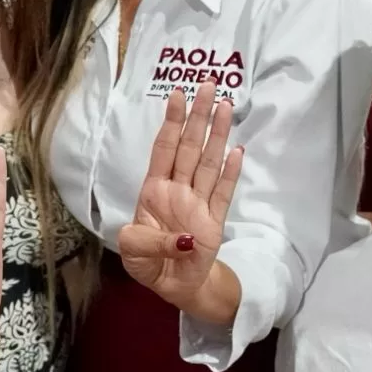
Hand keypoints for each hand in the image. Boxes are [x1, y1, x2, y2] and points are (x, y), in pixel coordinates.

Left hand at [118, 82, 243, 312]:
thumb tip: (183, 239)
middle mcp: (178, 189)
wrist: (173, 286)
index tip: (177, 94)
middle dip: (198, 116)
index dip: (171, 123)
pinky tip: (238, 152)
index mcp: (154, 190)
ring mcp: (198, 203)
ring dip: (218, 135)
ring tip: (227, 106)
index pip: (164, 149)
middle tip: (208, 85)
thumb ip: (150, 242)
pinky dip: (231, 173)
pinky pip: (224, 194)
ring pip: (209, 163)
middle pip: (190, 147)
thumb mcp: (133, 252)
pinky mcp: (215, 221)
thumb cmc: (149, 263)